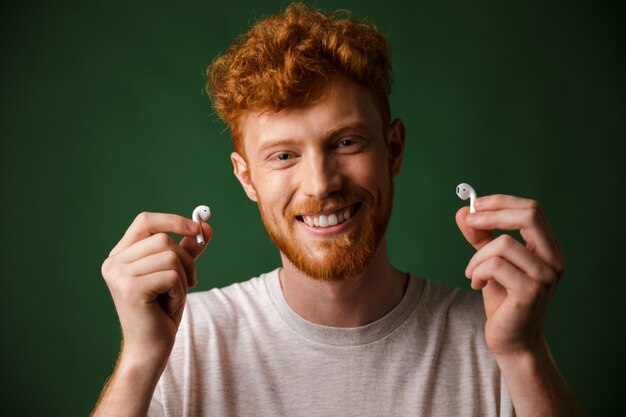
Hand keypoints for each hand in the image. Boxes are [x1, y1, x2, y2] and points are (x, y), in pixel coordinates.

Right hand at [101, 212, 212, 363]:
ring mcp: (119, 275)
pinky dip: (179, 291)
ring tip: (173, 296)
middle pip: (163, 239)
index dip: (173, 220)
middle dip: (186, 259)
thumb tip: (206, 227)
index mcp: (120, 254)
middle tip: (190, 281)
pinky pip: (171, 275)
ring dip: (182, 278)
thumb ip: (188, 249)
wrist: (151, 349)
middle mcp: (114, 262)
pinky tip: (169, 305)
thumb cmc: (162, 311)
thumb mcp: (178, 274)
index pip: (146, 221)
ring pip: (170, 256)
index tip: (198, 228)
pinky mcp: (130, 289)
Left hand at [455, 195, 564, 356]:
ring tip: (472, 273)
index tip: (475, 205)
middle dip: (492, 214)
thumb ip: (479, 237)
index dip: (501, 202)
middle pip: (529, 216)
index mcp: (548, 248)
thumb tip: (463, 212)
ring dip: (477, 256)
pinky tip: (477, 284)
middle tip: (469, 221)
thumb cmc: (504, 300)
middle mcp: (553, 259)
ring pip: (503, 244)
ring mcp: (545, 276)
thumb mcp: (490, 262)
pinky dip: (477, 272)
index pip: (531, 210)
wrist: (512, 340)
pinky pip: (495, 266)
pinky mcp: (530, 292)